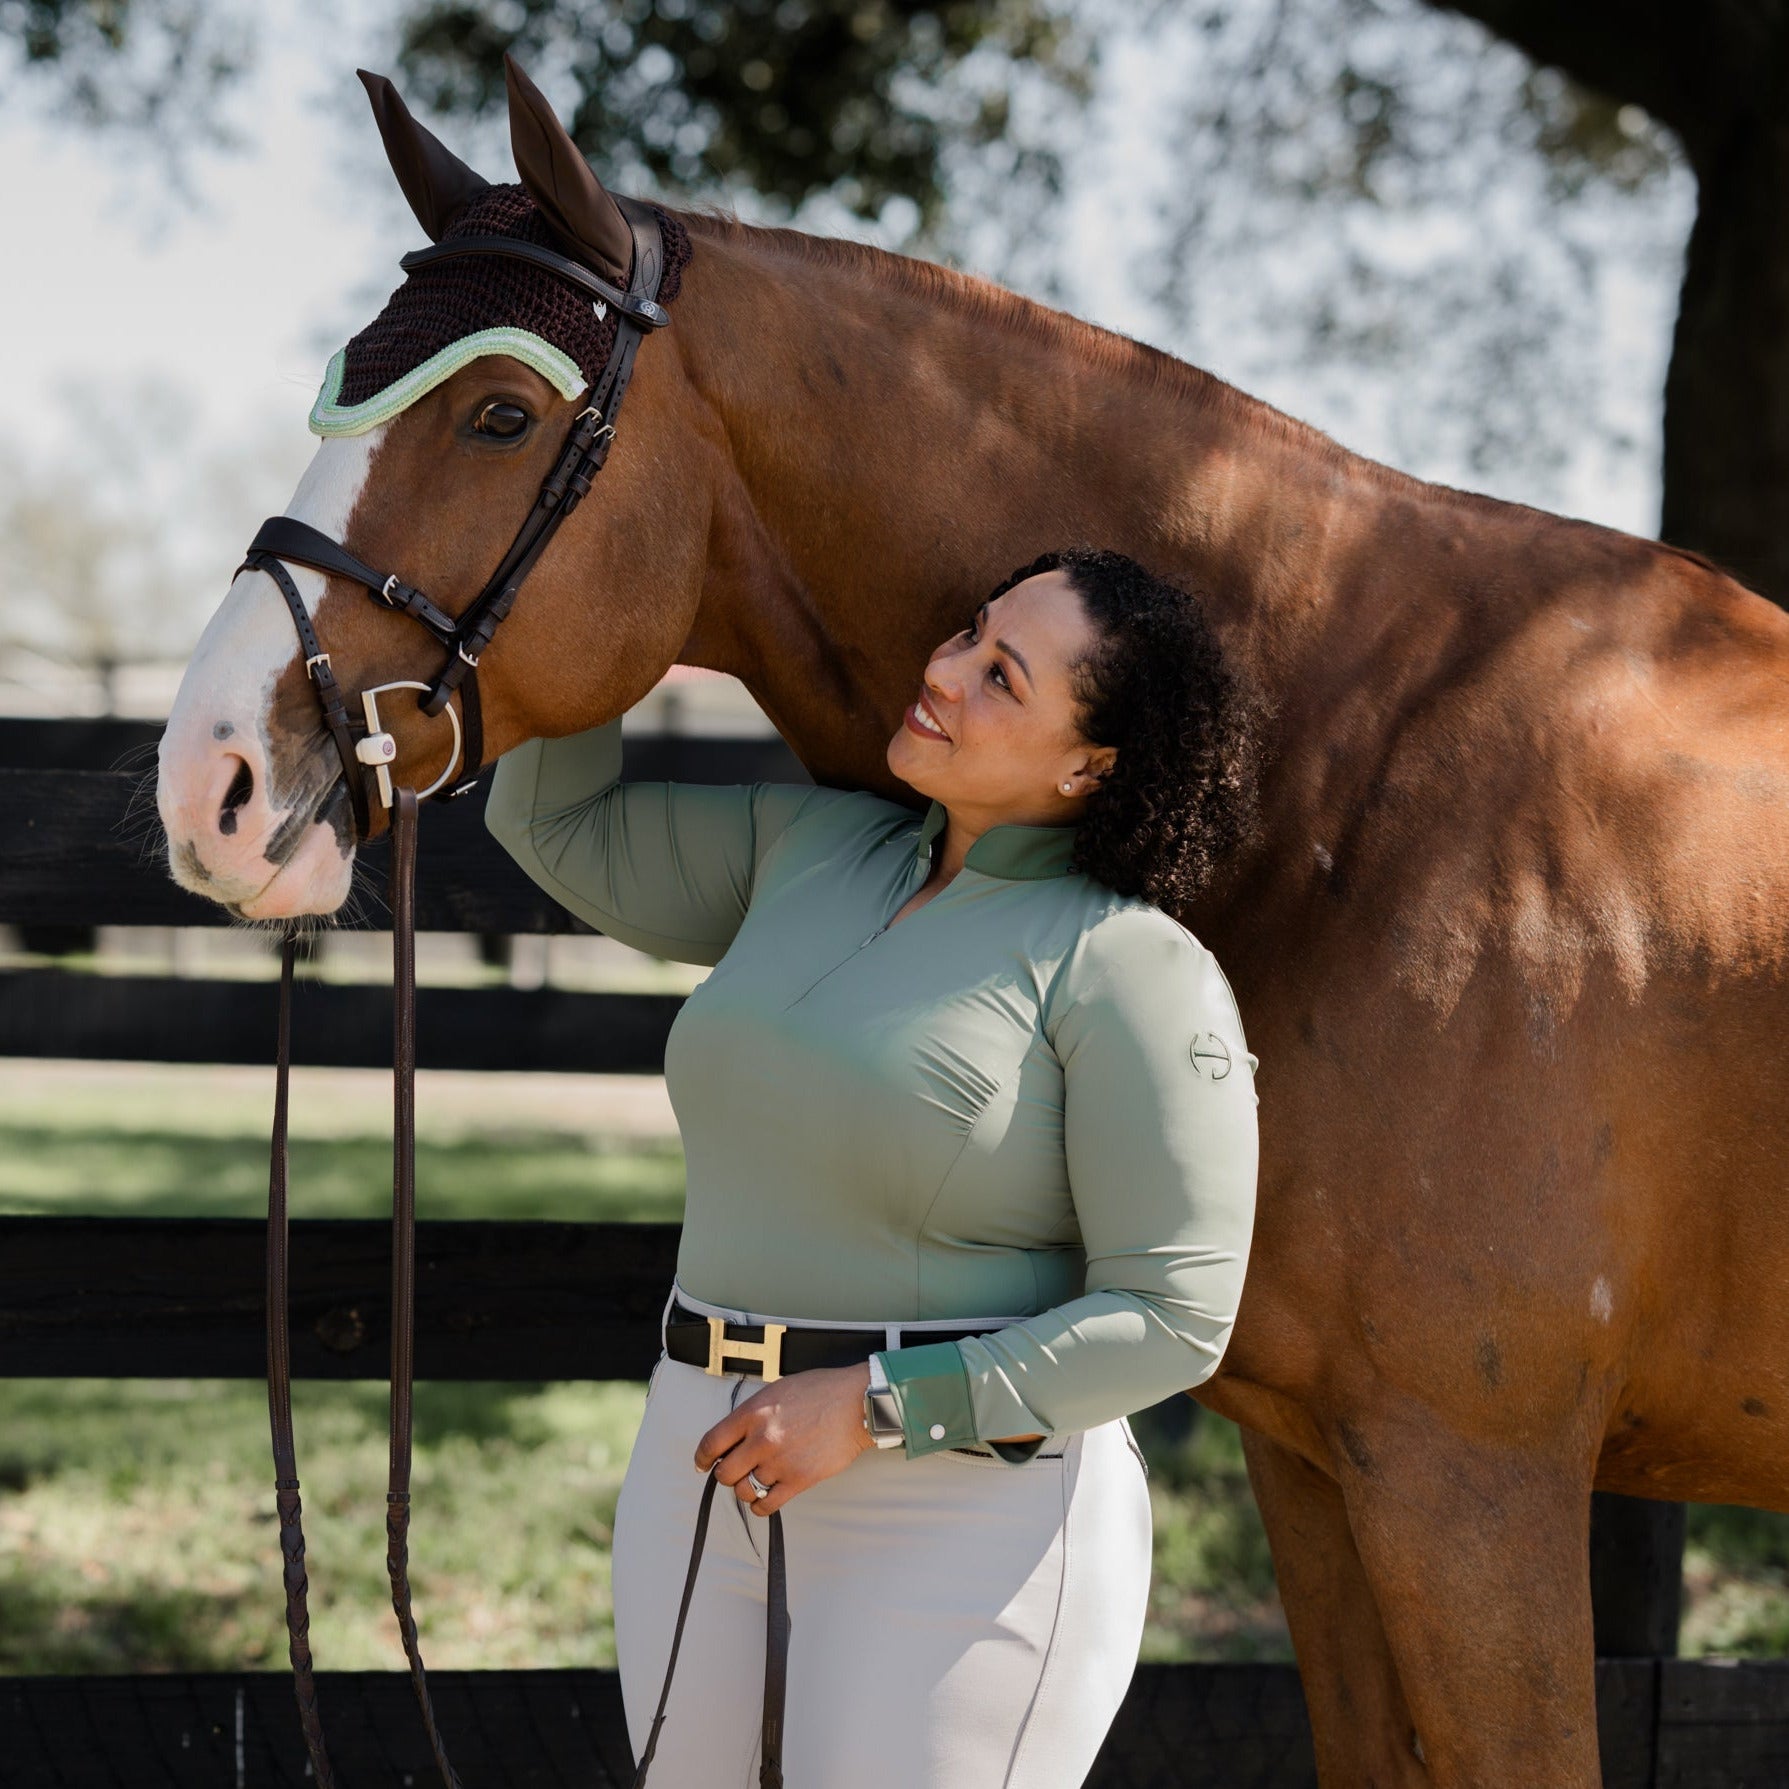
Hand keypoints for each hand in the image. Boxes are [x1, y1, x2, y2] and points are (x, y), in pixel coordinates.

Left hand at [694, 1363, 874, 1516]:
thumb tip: (735, 1435)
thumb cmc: (821, 1392)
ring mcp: (780, 1462)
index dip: (702, 1458)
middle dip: (726, 1474)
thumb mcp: (777, 1390)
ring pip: (744, 1491)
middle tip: (735, 1470)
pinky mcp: (798, 1480)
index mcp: (753, 1413)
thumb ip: (753, 1413)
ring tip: (756, 1480)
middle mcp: (762, 1439)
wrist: (856, 1403)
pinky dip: (760, 1506)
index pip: (712, 1443)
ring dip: (746, 1488)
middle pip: (724, 1473)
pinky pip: (767, 1505)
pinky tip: (765, 1496)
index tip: (703, 1463)